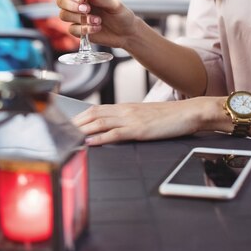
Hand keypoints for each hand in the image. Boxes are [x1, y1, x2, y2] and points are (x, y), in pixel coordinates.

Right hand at [56, 0, 136, 48]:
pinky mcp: (79, 30)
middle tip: (87, 9)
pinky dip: (84, 29)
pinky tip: (97, 28)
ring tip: (97, 21)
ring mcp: (78, 17)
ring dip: (79, 19)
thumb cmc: (122, 15)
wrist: (126, 34)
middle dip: (71, 6)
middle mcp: (80, 3)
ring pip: (63, 15)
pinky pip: (72, 29)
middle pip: (61, 1)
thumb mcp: (116, 5)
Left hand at [74, 98, 211, 145]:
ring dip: (82, 129)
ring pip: (100, 122)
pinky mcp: (139, 130)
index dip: (79, 116)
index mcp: (126, 107)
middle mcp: (125, 111)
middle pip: (93, 114)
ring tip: (68, 136)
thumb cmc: (170, 117)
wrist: (190, 112)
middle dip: (75, 122)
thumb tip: (114, 128)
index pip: (96, 109)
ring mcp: (131, 119)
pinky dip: (101, 138)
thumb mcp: (145, 116)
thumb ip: (128, 120)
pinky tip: (90, 142)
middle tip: (59, 131)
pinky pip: (116, 133)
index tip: (66, 123)